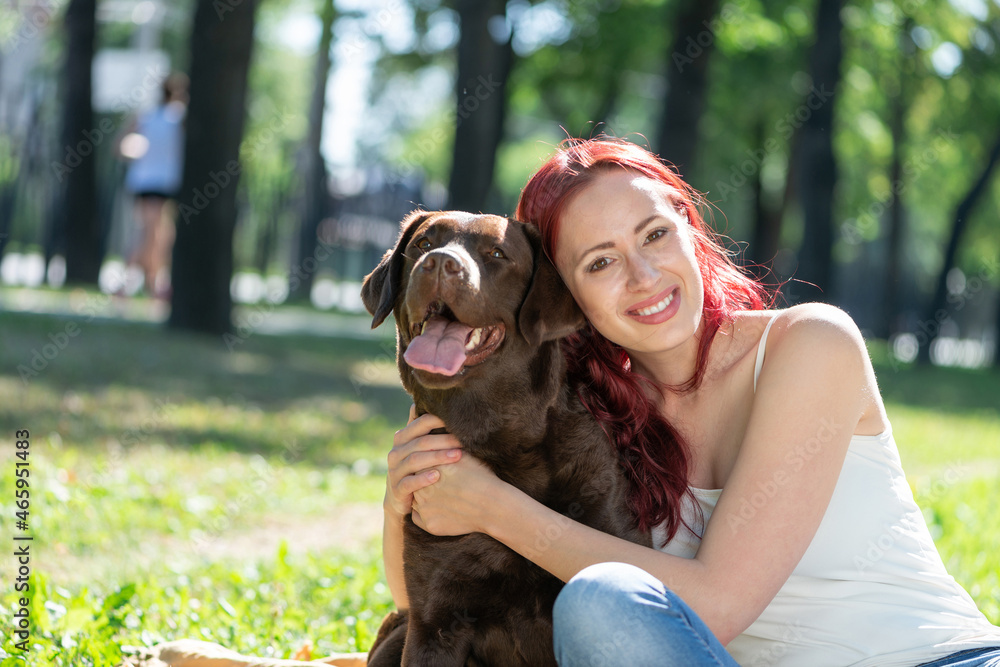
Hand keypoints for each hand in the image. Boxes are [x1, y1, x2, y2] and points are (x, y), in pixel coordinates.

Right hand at [384, 404, 461, 518]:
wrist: (400, 498)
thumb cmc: (417, 468)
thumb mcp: (419, 447)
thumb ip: (423, 427)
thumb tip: (429, 402)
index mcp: (402, 438)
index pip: (421, 423)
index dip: (440, 420)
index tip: (460, 421)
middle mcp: (395, 452)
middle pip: (421, 442)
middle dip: (444, 440)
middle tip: (464, 441)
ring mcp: (394, 471)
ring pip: (415, 460)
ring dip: (438, 457)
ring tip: (457, 457)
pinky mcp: (397, 489)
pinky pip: (409, 483)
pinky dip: (423, 478)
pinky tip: (438, 476)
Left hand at [411, 450, 502, 536]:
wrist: (492, 506)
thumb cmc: (481, 478)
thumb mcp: (463, 455)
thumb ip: (445, 447)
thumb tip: (438, 440)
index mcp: (426, 468)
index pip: (418, 465)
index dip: (428, 467)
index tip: (440, 470)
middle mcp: (420, 488)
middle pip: (414, 483)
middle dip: (424, 483)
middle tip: (442, 484)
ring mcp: (423, 508)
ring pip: (415, 500)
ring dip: (423, 498)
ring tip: (443, 496)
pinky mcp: (429, 524)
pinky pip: (419, 518)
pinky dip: (426, 514)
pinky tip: (442, 509)